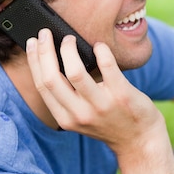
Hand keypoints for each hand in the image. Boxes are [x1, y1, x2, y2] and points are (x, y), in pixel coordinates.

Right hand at [26, 29, 164, 153]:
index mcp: (66, 118)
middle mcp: (80, 114)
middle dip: (44, 51)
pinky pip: (108, 67)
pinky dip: (102, 52)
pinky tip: (100, 46)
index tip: (33, 43)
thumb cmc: (110, 122)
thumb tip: (54, 60)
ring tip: (70, 39)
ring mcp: (101, 105)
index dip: (34, 61)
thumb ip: (68, 97)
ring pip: (75, 72)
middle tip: (45, 33)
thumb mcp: (81, 117)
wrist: (140, 140)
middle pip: (52, 78)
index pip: (42, 86)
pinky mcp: (122, 95)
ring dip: (69, 49)